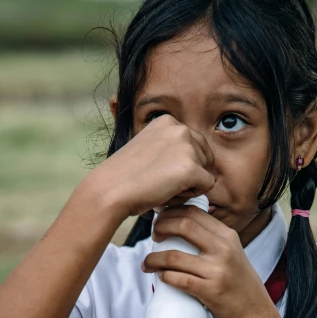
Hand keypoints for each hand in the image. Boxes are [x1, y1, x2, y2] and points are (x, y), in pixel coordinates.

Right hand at [89, 116, 215, 218]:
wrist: (109, 190)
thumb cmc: (125, 176)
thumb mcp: (149, 148)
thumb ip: (170, 148)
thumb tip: (194, 160)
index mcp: (168, 121)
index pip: (196, 145)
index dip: (183, 164)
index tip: (158, 171)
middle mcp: (180, 128)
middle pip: (205, 158)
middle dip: (189, 174)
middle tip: (161, 181)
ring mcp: (186, 147)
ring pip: (206, 173)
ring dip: (189, 185)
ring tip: (162, 187)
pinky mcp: (190, 168)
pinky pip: (207, 186)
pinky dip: (191, 195)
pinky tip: (168, 193)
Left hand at [141, 206, 278, 317]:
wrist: (255, 315)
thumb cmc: (240, 285)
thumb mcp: (233, 254)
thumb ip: (214, 241)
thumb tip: (182, 229)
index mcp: (228, 236)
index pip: (194, 212)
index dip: (171, 212)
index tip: (160, 220)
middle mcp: (224, 249)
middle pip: (183, 225)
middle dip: (160, 228)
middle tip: (153, 237)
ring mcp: (217, 270)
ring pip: (174, 256)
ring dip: (153, 258)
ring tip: (147, 263)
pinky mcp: (210, 291)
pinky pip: (178, 279)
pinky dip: (164, 277)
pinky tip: (160, 277)